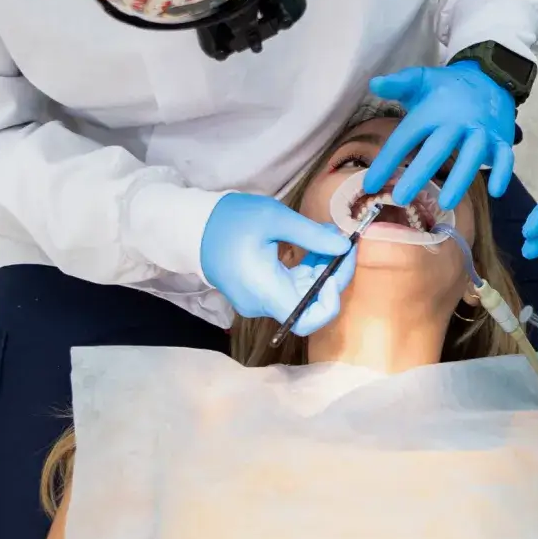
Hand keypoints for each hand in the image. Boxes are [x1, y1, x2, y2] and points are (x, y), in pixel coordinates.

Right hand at [200, 192, 355, 331]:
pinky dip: (306, 269)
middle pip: (309, 304)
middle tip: (344, 243)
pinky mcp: (258, 292)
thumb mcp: (274, 218)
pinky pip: (290, 287)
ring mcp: (259, 300)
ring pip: (301, 294)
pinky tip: (314, 244)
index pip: (306, 320)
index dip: (330, 301)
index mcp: (264, 291)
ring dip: (320, 269)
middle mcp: (261, 303)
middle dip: (332, 274)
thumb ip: (311, 235)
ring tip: (329, 236)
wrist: (193, 226)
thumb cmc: (230, 220)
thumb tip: (344, 247)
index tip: (338, 269)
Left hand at [364, 65, 515, 211]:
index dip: (387, 161)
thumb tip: (374, 84)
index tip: (369, 185)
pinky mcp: (501, 138)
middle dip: (419, 173)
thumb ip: (398, 84)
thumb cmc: (447, 86)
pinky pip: (505, 157)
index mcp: (431, 112)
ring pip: (472, 155)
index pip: (405, 138)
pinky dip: (503, 173)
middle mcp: (456, 122)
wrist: (490, 75)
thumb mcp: (420, 80)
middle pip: (437, 149)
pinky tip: (496, 192)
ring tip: (446, 203)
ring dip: (460, 179)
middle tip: (401, 198)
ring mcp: (481, 131)